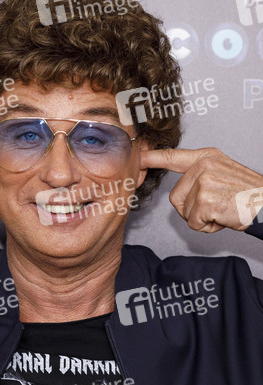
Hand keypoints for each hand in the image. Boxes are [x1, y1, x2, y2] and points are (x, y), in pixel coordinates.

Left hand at [140, 147, 262, 231]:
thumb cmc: (247, 195)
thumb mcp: (224, 174)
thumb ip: (201, 175)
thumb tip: (182, 188)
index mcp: (207, 157)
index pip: (174, 157)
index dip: (154, 158)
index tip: (138, 157)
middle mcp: (204, 165)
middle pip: (176, 197)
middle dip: (193, 209)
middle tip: (217, 205)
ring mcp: (204, 181)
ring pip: (184, 211)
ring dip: (201, 218)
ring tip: (222, 210)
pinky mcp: (205, 199)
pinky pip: (194, 222)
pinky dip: (208, 227)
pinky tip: (223, 218)